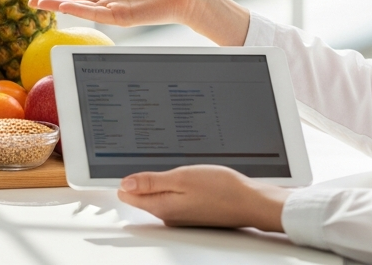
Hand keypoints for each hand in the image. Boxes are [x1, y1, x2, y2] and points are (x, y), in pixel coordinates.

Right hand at [28, 0, 249, 45]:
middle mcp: (110, 0)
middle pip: (76, 1)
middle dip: (53, 2)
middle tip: (30, 2)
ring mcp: (116, 10)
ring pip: (83, 9)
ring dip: (62, 6)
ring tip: (40, 4)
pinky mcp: (125, 17)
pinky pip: (99, 14)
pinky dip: (82, 10)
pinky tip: (67, 6)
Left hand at [118, 165, 289, 231]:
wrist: (251, 201)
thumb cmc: (221, 189)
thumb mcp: (182, 178)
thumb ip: (152, 182)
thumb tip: (125, 183)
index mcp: (161, 206)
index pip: (129, 195)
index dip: (124, 178)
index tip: (121, 164)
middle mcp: (168, 214)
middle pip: (142, 195)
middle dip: (139, 179)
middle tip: (141, 159)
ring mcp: (180, 213)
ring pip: (158, 194)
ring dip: (157, 181)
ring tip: (164, 165)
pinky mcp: (192, 210)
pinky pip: (173, 196)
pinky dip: (172, 184)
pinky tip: (181, 176)